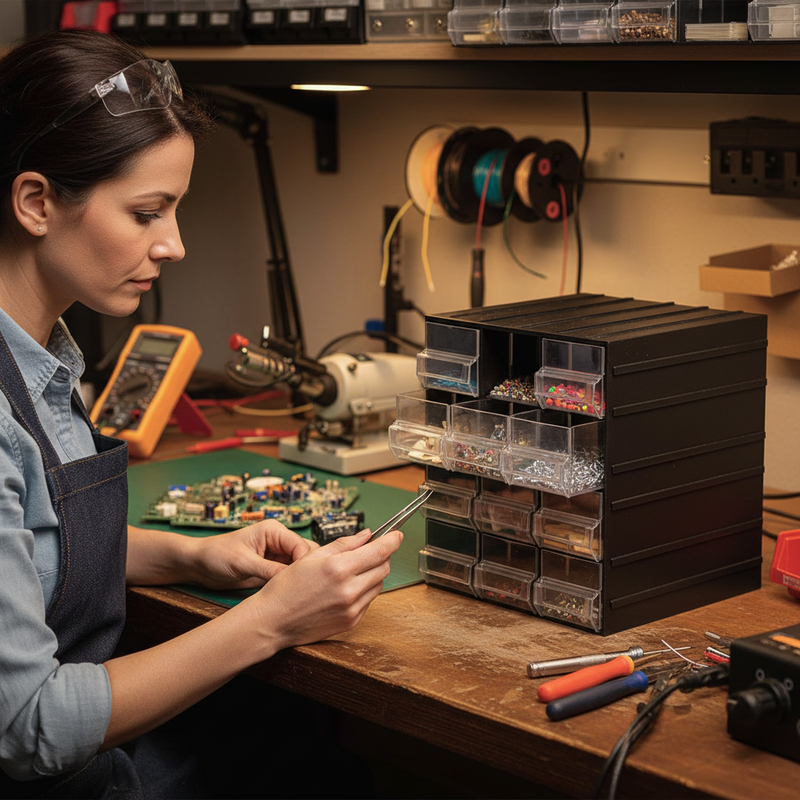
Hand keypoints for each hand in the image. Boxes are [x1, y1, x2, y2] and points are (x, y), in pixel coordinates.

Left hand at [189, 520, 318, 589]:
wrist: (199, 565)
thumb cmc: (216, 555)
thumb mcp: (243, 563)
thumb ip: (269, 570)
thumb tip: (293, 580)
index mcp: (274, 531)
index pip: (302, 546)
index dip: (306, 565)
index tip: (306, 584)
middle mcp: (279, 541)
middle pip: (306, 555)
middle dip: (308, 572)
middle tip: (307, 593)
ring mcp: (277, 556)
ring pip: (301, 568)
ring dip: (300, 581)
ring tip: (301, 597)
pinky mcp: (272, 570)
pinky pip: (289, 577)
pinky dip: (292, 586)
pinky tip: (292, 598)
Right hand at [249, 528, 402, 649]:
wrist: (272, 621)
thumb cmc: (286, 588)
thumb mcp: (312, 557)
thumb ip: (343, 544)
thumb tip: (366, 535)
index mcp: (339, 569)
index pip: (379, 551)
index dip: (392, 540)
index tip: (397, 535)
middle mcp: (349, 591)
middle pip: (384, 568)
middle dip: (382, 556)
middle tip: (370, 550)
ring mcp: (352, 609)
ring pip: (378, 585)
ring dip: (373, 573)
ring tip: (352, 570)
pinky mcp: (351, 622)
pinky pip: (368, 601)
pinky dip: (364, 590)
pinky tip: (346, 587)